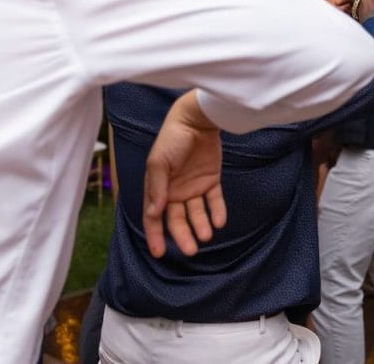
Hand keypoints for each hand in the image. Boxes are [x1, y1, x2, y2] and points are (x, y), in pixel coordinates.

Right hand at [143, 90, 226, 257]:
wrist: (196, 120)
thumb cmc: (172, 139)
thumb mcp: (159, 162)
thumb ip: (156, 188)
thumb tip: (154, 213)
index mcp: (158, 188)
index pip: (154, 217)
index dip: (155, 235)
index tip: (159, 253)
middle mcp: (175, 191)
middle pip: (177, 219)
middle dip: (183, 236)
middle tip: (191, 251)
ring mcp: (193, 186)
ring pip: (196, 213)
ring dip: (201, 225)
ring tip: (207, 235)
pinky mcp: (211, 180)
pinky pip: (214, 200)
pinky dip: (217, 211)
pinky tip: (219, 222)